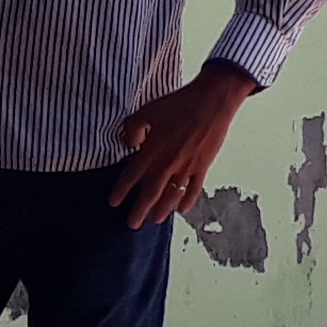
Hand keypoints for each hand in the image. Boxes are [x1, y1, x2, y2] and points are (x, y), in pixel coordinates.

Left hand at [109, 65, 255, 229]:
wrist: (211, 102)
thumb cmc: (179, 103)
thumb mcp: (148, 110)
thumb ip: (133, 128)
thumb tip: (129, 143)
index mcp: (152, 149)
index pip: (132, 175)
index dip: (121, 191)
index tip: (114, 202)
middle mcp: (168, 163)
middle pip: (150, 192)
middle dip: (139, 210)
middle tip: (132, 225)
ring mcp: (187, 167)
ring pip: (171, 196)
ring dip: (161, 210)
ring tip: (154, 221)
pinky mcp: (203, 166)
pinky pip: (194, 190)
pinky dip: (187, 201)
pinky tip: (181, 210)